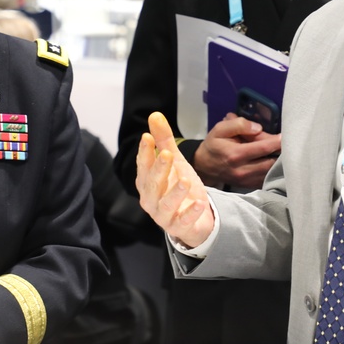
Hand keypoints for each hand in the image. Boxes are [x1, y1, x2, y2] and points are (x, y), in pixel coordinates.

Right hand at [136, 112, 214, 248]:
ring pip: (166, 204)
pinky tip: (199, 203)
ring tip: (186, 179)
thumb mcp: (175, 162)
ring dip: (175, 192)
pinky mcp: (179, 227)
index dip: (145, 152)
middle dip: (159, 169)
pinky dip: (191, 213)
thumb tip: (154, 115)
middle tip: (168, 155)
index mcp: (147, 182)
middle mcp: (151, 199)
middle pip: (153, 184)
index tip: (147, 137)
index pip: (143, 165)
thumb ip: (164, 141)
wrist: (193, 220)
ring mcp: (163, 215)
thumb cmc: (179, 188)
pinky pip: (183, 221)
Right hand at [193, 114, 280, 187]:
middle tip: (284, 142)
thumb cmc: (214, 145)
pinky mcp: (249, 185)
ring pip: (271, 171)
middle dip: (279, 151)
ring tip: (280, 150)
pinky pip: (267, 178)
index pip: (263, 148)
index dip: (277, 141)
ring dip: (277, 161)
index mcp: (235, 155)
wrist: (204, 166)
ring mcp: (247, 180)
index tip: (285, 135)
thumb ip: (238, 124)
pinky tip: (272, 160)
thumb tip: (258, 128)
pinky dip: (272, 170)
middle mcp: (242, 170)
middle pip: (271, 162)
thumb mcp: (220, 129)